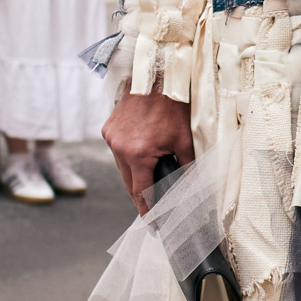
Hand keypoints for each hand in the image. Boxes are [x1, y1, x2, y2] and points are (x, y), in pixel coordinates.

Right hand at [103, 88, 193, 212]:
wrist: (156, 76)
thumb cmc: (172, 106)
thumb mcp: (185, 140)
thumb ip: (187, 167)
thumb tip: (192, 186)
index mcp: (138, 154)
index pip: (141, 193)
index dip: (147, 211)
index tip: (152, 223)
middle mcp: (119, 148)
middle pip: (129, 184)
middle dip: (140, 198)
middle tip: (152, 210)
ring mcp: (111, 138)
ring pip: (122, 169)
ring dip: (134, 178)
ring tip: (148, 185)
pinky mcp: (108, 129)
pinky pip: (117, 152)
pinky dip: (128, 159)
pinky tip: (140, 160)